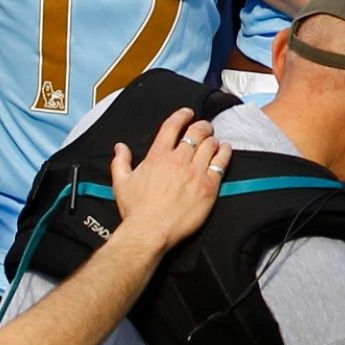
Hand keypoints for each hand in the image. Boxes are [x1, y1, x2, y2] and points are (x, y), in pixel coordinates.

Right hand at [108, 107, 225, 249]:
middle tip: (205, 127)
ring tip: (214, 141)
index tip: (188, 113)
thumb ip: (120, 162)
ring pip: (210, 145)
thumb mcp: (121, 183)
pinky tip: (225, 150)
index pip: (173, 126)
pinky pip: (221, 162)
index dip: (182, 115)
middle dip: (202, 125)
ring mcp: (195, 172)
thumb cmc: (135, 209)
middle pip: (197, 132)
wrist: (150, 231)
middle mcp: (178, 160)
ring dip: (213, 139)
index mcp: (158, 156)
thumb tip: (120, 147)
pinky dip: (225, 153)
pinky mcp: (209, 186)